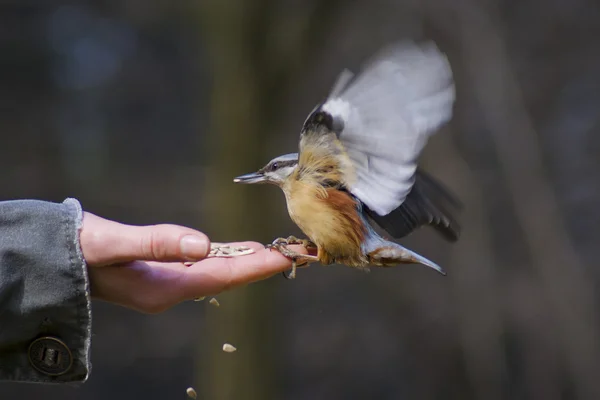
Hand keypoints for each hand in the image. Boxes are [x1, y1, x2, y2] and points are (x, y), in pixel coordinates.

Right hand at [80, 212, 305, 312]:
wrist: (56, 258)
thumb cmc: (80, 250)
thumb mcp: (114, 244)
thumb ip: (156, 243)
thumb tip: (203, 244)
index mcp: (163, 289)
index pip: (220, 277)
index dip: (254, 267)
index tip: (284, 258)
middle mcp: (170, 290)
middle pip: (225, 277)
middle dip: (259, 266)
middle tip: (293, 253)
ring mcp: (166, 284)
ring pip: (217, 272)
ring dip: (245, 261)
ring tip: (275, 250)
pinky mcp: (162, 274)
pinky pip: (203, 267)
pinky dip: (225, 257)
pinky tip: (239, 250)